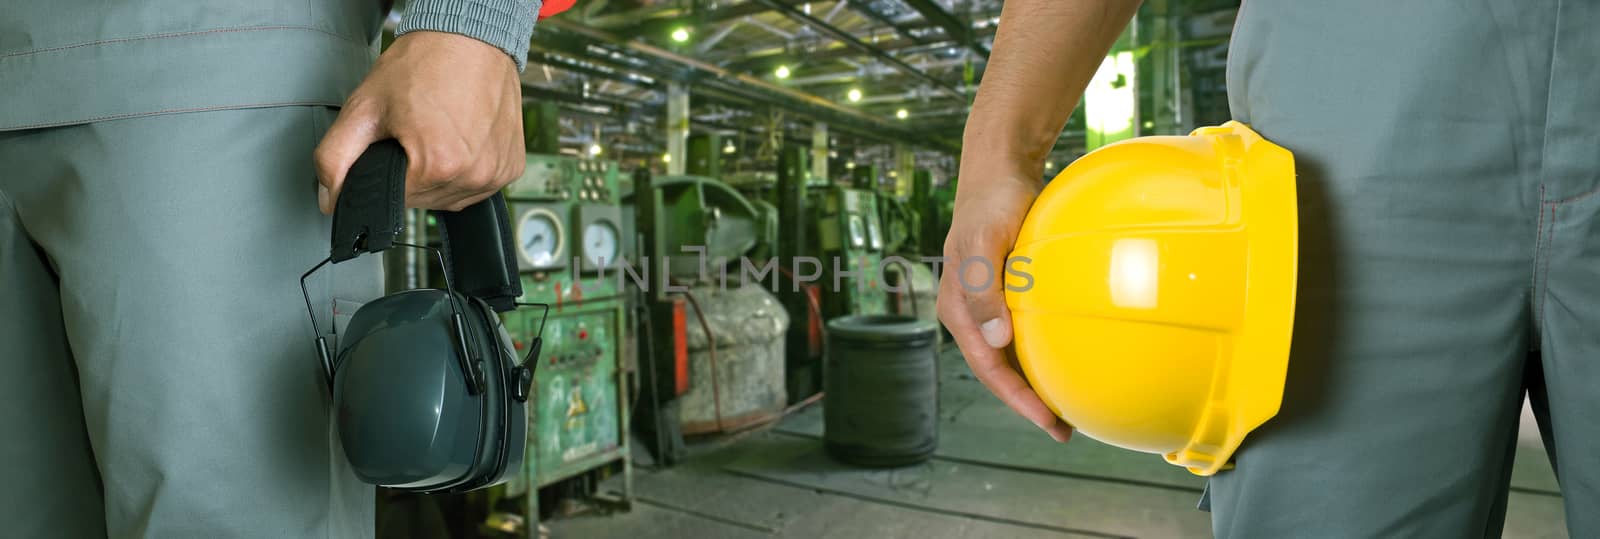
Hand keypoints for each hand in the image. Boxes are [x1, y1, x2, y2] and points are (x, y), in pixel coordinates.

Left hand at [315, 31, 525, 213]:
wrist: (470, 38)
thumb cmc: (424, 64)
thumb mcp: (364, 107)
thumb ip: (335, 157)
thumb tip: (330, 198)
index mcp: (438, 165)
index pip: (394, 200)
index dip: (386, 172)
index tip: (394, 141)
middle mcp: (474, 175)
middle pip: (424, 200)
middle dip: (412, 174)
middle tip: (415, 131)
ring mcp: (497, 174)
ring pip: (450, 197)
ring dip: (438, 175)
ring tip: (439, 132)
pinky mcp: (511, 168)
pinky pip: (478, 187)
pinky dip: (465, 170)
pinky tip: (460, 139)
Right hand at [936, 169, 1072, 442]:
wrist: (998, 171)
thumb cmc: (991, 203)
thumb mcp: (985, 242)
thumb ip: (984, 290)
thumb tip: (997, 340)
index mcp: (958, 311)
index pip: (988, 368)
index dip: (1016, 399)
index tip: (1047, 420)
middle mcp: (970, 315)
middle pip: (998, 371)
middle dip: (1027, 403)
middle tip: (1063, 429)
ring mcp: (987, 306)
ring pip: (1010, 356)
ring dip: (1034, 383)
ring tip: (1067, 407)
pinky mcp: (1006, 293)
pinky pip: (1024, 333)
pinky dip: (1041, 352)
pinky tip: (1067, 359)